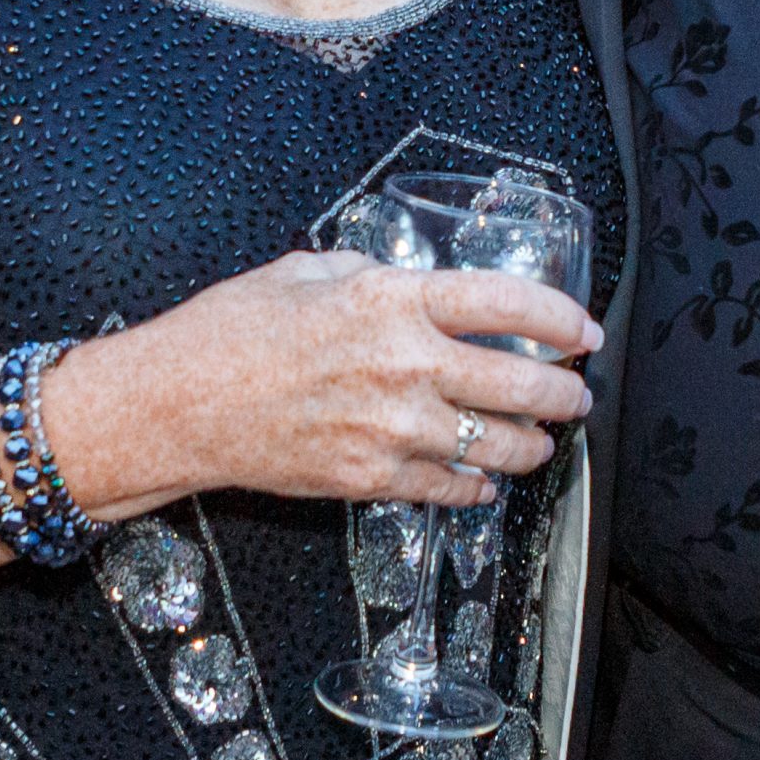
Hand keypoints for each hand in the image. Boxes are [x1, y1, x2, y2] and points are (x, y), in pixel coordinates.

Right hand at [60, 251, 599, 515]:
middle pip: (520, 385)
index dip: (560, 319)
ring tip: (542, 441)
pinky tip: (483, 479)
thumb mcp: (309, 269)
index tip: (583, 330)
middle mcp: (406, 365)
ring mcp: (392, 430)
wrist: (176, 404)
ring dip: (532, 447)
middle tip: (578, 393)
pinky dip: (477, 486)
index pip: (508, 304)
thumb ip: (373, 275)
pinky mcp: (371, 479)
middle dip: (564, 393)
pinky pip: (450, 489)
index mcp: (394, 301)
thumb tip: (417, 287)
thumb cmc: (232, 329)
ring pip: (498, 448)